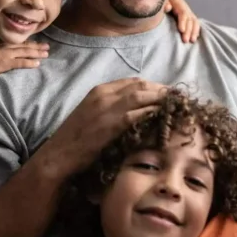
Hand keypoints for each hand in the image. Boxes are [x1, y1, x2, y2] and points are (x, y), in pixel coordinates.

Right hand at [0, 39, 48, 94]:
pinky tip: (38, 64)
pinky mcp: (7, 63)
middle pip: (25, 44)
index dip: (28, 41)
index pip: (17, 40)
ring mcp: (8, 53)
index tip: (36, 41)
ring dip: (37, 53)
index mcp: (1, 39)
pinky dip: (30, 63)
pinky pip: (22, 62)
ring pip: (26, 52)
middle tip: (47, 46)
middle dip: (37, 45)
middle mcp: (6, 44)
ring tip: (46, 53)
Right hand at [38, 78, 168, 179]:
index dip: (152, 85)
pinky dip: (152, 112)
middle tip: (177, 98)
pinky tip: (163, 116)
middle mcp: (104, 94)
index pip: (133, 81)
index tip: (166, 92)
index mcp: (99, 90)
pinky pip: (137, 113)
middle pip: (141, 85)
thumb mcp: (92, 114)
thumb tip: (134, 108)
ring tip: (175, 105)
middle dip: (161, 89)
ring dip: (160, 98)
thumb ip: (110, 107)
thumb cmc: (76, 139)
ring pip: (141, 95)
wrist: (59, 155)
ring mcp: (107, 108)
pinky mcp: (111, 124)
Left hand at [164, 0, 200, 42]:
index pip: (183, 13)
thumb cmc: (159, 0)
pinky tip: (194, 38)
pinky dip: (195, 31)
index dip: (183, 21)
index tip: (181, 30)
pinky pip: (194, 24)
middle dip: (189, 30)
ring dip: (194, 32)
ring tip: (192, 41)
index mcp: (177, 2)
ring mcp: (187, 12)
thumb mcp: (160, 0)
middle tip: (185, 40)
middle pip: (189, 19)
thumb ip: (164, 3)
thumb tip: (168, 7)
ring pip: (194, 22)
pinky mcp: (188, 17)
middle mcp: (185, 7)